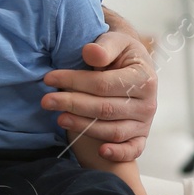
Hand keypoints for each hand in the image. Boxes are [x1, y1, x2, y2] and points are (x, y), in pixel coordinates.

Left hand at [42, 27, 157, 161]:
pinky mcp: (140, 137)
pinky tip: (100, 152)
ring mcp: (145, 123)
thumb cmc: (120, 53)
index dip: (74, 82)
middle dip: (72, 104)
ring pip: (112, 130)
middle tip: (45, 101)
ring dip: (83, 127)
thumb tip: (90, 53)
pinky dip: (118, 153)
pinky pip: (132, 150)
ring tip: (59, 119)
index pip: (103, 84)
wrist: (132, 65)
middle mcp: (148, 104)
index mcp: (144, 79)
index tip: (49, 78)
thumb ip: (104, 47)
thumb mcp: (115, 41)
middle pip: (104, 109)